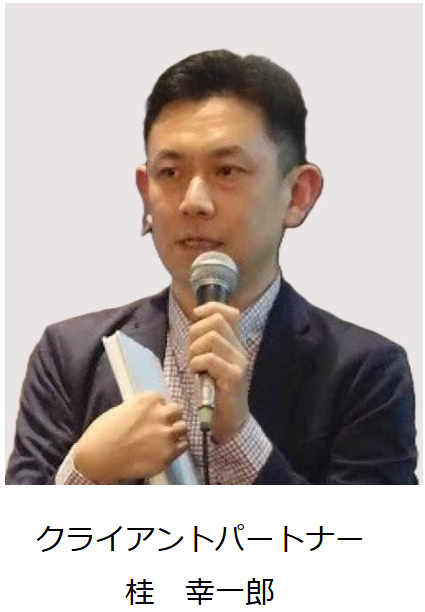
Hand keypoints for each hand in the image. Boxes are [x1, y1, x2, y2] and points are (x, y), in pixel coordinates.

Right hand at [73, 392, 187, 482]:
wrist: (97, 459)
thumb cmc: (103, 433)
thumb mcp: (122, 410)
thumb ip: (141, 408)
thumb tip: (151, 411)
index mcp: (148, 400)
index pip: (162, 398)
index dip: (157, 407)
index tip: (151, 415)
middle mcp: (160, 415)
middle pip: (178, 411)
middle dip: (171, 417)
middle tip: (161, 426)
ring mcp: (166, 435)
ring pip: (183, 427)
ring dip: (176, 432)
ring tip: (165, 438)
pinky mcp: (168, 454)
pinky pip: (183, 445)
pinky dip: (177, 447)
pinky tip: (165, 449)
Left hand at [188, 302, 248, 442]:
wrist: (228, 421)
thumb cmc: (215, 391)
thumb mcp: (210, 362)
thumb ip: (206, 343)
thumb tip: (194, 322)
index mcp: (234, 344)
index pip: (230, 312)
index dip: (212, 307)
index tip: (196, 315)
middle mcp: (239, 350)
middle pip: (216, 321)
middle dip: (196, 332)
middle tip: (193, 352)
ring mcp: (238, 363)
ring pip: (211, 338)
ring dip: (194, 350)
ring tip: (194, 365)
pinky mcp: (234, 377)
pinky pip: (210, 359)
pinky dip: (197, 363)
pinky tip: (197, 374)